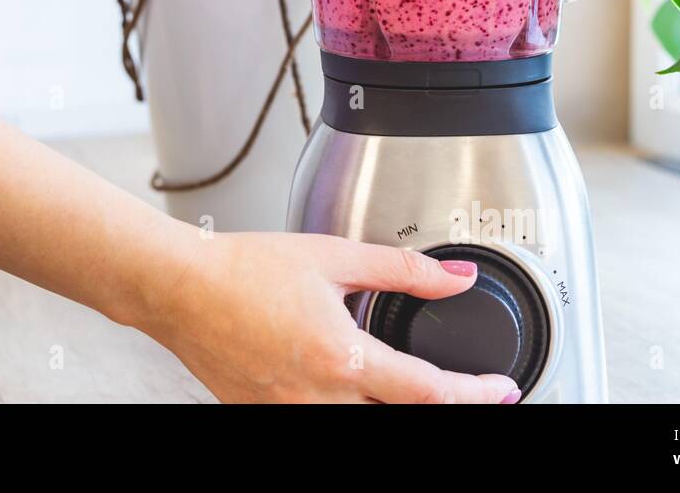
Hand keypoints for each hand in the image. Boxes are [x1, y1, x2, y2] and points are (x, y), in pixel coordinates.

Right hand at [145, 231, 521, 402]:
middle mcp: (318, 397)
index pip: (431, 392)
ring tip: (406, 382)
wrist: (178, 287)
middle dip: (440, 405)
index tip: (501, 387)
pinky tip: (346, 382)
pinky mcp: (265, 416)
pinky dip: (345, 404)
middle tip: (468, 390)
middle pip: (400, 417)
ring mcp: (290, 414)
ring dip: (390, 404)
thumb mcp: (333, 256)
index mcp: (341, 357)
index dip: (477, 393)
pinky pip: (319, 420)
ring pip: (361, 423)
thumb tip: (455, 278)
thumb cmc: (243, 267)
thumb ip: (403, 270)